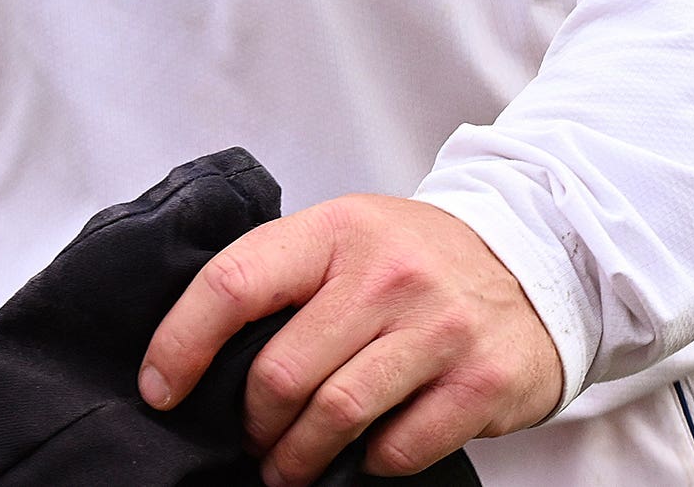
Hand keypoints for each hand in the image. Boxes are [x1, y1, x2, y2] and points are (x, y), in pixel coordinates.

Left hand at [139, 195, 561, 484]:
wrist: (533, 260)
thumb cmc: (415, 259)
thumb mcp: (347, 236)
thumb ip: (283, 277)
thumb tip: (196, 351)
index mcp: (335, 231)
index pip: (234, 284)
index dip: (181, 344)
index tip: (160, 389)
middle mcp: (386, 274)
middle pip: (280, 372)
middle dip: (253, 424)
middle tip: (254, 440)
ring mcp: (438, 327)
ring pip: (334, 416)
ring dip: (298, 459)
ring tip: (288, 469)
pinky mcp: (480, 381)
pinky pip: (399, 448)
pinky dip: (369, 465)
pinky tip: (365, 457)